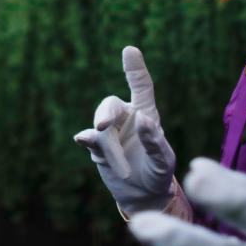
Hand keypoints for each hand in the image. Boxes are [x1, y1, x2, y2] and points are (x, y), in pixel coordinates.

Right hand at [74, 46, 175, 213]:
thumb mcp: (163, 161)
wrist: (141, 194)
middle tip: (102, 126)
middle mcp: (126, 118)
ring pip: (100, 129)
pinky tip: (82, 140)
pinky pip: (88, 139)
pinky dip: (86, 139)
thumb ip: (155, 141)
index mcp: (146, 114)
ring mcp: (109, 132)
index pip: (141, 87)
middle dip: (105, 113)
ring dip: (109, 149)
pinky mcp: (96, 147)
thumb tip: (142, 120)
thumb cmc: (158, 173)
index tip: (129, 50)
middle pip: (110, 105)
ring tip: (124, 169)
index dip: (135, 68)